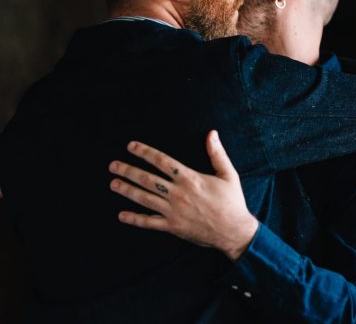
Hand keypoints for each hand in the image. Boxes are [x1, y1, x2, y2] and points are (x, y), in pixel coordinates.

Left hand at [109, 130, 258, 260]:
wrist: (233, 230)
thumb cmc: (232, 201)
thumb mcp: (228, 174)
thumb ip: (217, 154)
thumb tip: (211, 134)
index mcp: (190, 179)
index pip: (162, 161)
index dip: (145, 152)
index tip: (131, 146)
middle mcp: (178, 194)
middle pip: (147, 179)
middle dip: (128, 171)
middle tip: (113, 165)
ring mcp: (173, 211)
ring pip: (144, 199)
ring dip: (127, 190)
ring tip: (113, 183)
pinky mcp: (172, 227)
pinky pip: (149, 222)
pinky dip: (134, 219)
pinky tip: (122, 215)